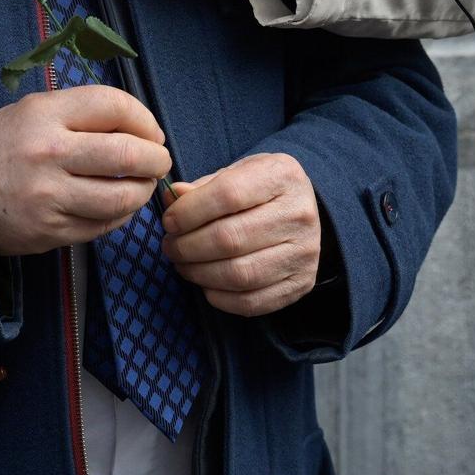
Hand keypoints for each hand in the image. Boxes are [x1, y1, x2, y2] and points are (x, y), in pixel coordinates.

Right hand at [0, 87, 171, 255]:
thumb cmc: (5, 145)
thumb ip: (83, 113)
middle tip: (158, 160)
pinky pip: (105, 225)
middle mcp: (48, 153)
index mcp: (44, 114)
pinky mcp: (52, 231)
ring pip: (123, 197)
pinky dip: (121, 215)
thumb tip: (142, 129)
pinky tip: (118, 205)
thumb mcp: (34, 111)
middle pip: (128, 154)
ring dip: (144, 191)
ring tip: (142, 184)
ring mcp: (50, 196)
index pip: (114, 106)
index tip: (151, 131)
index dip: (145, 118)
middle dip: (156, 158)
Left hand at [160, 153, 321, 316]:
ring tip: (183, 265)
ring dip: (200, 274)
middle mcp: (299, 214)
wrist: (303, 211)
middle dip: (188, 247)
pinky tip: (206, 284)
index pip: (228, 194)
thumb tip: (173, 196)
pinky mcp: (302, 283)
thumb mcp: (236, 173)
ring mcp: (304, 252)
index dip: (190, 211)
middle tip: (170, 247)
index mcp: (282, 176)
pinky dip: (220, 298)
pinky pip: (253, 301)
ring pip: (240, 274)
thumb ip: (203, 186)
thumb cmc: (260, 190)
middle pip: (231, 239)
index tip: (169, 221)